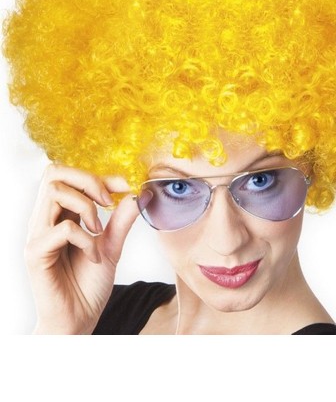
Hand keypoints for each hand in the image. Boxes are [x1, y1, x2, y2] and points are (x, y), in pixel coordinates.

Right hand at [25, 163, 141, 333]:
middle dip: (89, 180)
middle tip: (108, 203)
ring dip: (86, 206)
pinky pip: (63, 229)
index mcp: (58, 214)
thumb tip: (139, 192)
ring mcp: (37, 235)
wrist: (78, 322)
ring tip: (98, 229)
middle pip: (54, 172)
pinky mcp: (36, 254)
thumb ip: (122, 220)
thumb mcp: (111, 246)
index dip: (100, 175)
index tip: (126, 185)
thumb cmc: (88, 286)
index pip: (68, 175)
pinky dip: (86, 238)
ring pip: (54, 191)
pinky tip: (93, 256)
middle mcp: (43, 220)